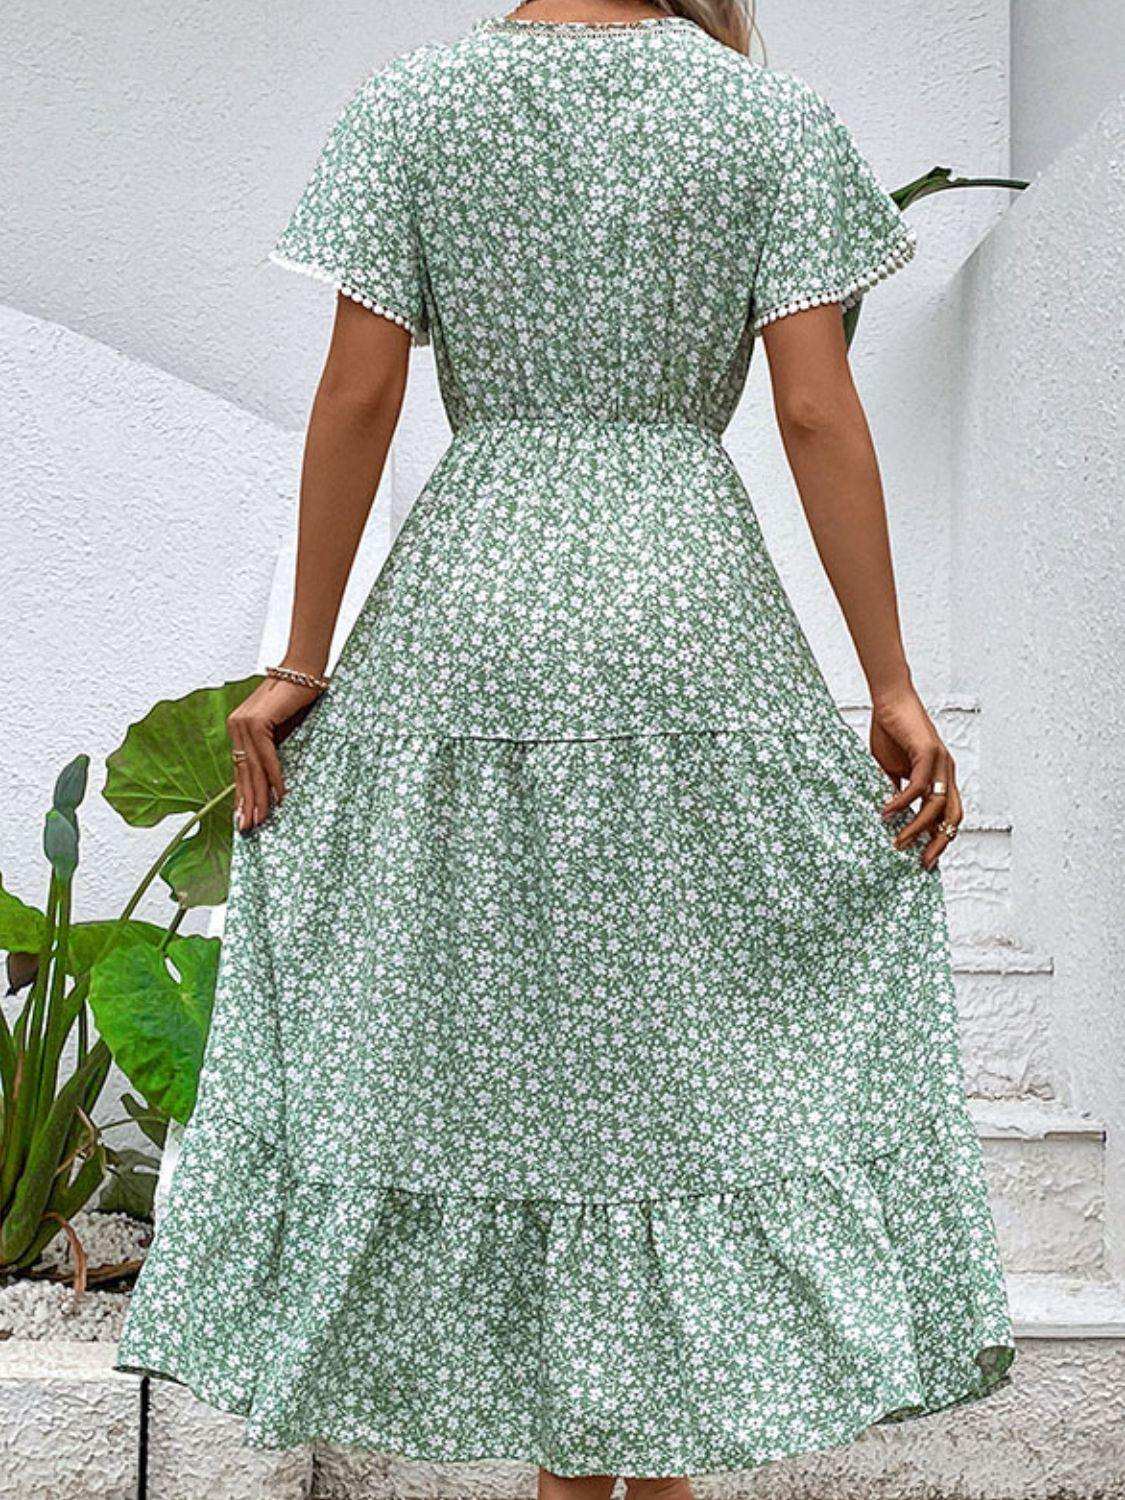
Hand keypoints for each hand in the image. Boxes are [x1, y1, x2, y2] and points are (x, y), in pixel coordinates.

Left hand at [226, 676, 321, 832]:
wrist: (304, 670)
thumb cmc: (298, 697)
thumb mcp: (283, 728)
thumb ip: (274, 748)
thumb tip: (274, 777)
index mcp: (238, 727)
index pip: (240, 767)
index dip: (243, 793)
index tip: (244, 816)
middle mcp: (236, 726)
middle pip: (243, 771)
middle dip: (247, 802)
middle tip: (248, 827)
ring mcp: (243, 723)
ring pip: (253, 768)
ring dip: (259, 797)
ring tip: (261, 819)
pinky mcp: (256, 722)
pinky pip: (267, 757)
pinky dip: (274, 777)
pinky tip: (279, 796)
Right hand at [870, 686, 962, 869]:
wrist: (890, 700)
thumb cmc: (890, 731)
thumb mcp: (891, 768)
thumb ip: (895, 790)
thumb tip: (887, 816)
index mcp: (942, 778)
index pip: (949, 814)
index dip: (940, 837)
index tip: (925, 858)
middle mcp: (947, 772)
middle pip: (954, 816)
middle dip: (940, 842)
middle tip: (923, 863)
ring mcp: (941, 762)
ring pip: (937, 805)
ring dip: (918, 828)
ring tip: (898, 842)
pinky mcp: (928, 751)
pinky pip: (919, 785)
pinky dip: (903, 802)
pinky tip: (887, 812)